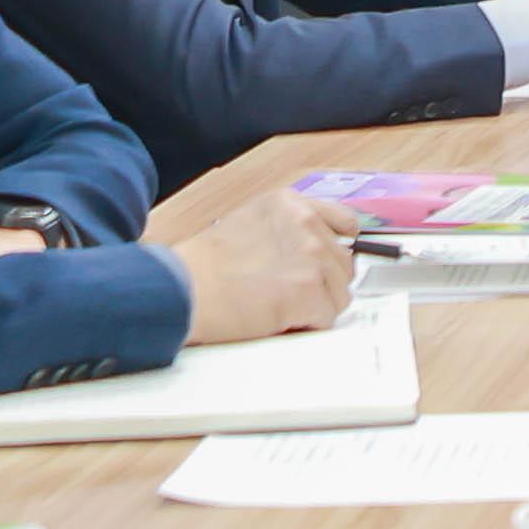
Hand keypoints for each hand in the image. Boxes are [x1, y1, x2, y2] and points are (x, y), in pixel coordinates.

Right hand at [166, 187, 362, 344]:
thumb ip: (287, 230)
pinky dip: (308, 325)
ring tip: (279, 305)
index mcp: (291, 204)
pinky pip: (327, 317)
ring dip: (315, 306)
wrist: (183, 288)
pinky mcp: (309, 290)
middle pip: (344, 265)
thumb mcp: (250, 223)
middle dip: (323, 284)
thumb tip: (313, 252)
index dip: (337, 250)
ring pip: (340, 294)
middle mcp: (306, 224)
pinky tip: (280, 319)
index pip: (345, 223)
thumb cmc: (204, 265)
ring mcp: (311, 256)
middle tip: (289, 293)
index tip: (329, 263)